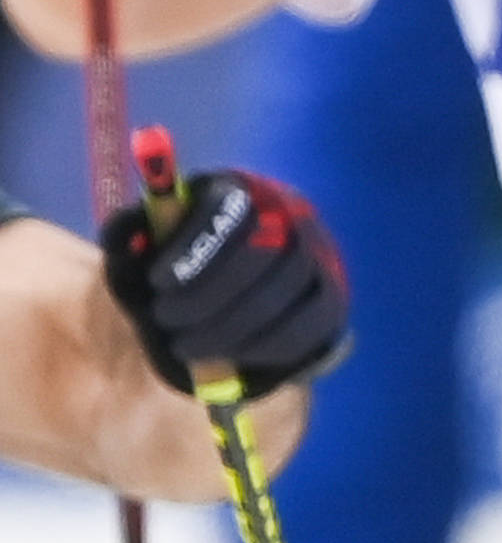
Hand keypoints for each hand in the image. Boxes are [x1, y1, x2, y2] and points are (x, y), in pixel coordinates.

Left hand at [101, 162, 349, 397]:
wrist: (230, 290)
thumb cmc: (180, 260)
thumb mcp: (150, 242)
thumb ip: (132, 236)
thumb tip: (127, 235)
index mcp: (243, 189)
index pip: (232, 209)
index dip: (196, 246)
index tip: (158, 281)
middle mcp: (293, 216)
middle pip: (263, 254)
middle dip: (208, 295)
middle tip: (165, 320)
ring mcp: (321, 258)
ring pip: (283, 295)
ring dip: (230, 327)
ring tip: (185, 346)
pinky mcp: (333, 300)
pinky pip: (309, 327)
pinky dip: (265, 345)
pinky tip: (229, 354)